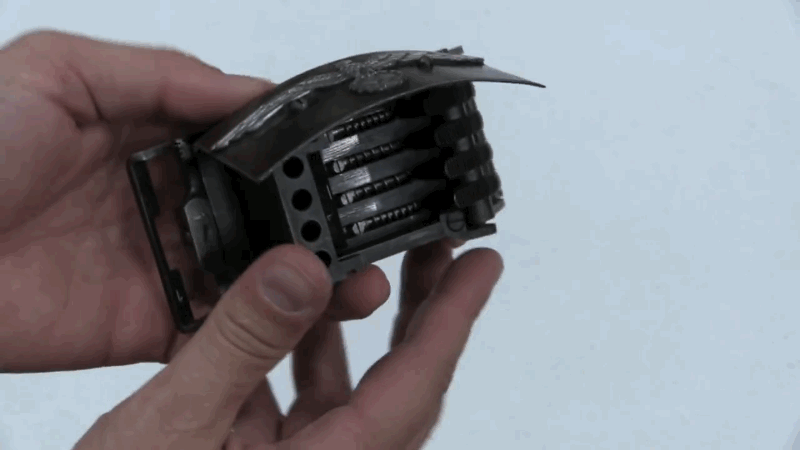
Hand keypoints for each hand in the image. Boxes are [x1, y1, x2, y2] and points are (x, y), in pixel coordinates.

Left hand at [0, 30, 389, 371]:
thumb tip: (244, 90)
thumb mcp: (57, 72)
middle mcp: (167, 201)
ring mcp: (162, 264)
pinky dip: (258, 328)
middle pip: (260, 212)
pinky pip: (217, 327)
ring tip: (352, 281)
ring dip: (303, 277)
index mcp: (152, 138)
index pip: (244, 145)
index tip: (335, 165)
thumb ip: (159, 74)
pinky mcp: (149, 323)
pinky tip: (299, 320)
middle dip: (311, 221)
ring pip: (252, 272)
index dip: (291, 154)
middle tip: (352, 231)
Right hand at [74, 239, 502, 449]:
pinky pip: (293, 402)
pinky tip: (277, 315)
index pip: (414, 387)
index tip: (481, 267)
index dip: (453, 319)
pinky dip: (289, 355)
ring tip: (357, 267)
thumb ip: (239, 349)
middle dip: (420, 312)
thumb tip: (298, 272)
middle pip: (397, 385)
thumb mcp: (174, 429)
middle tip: (438, 251)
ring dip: (348, 328)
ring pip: (343, 390)